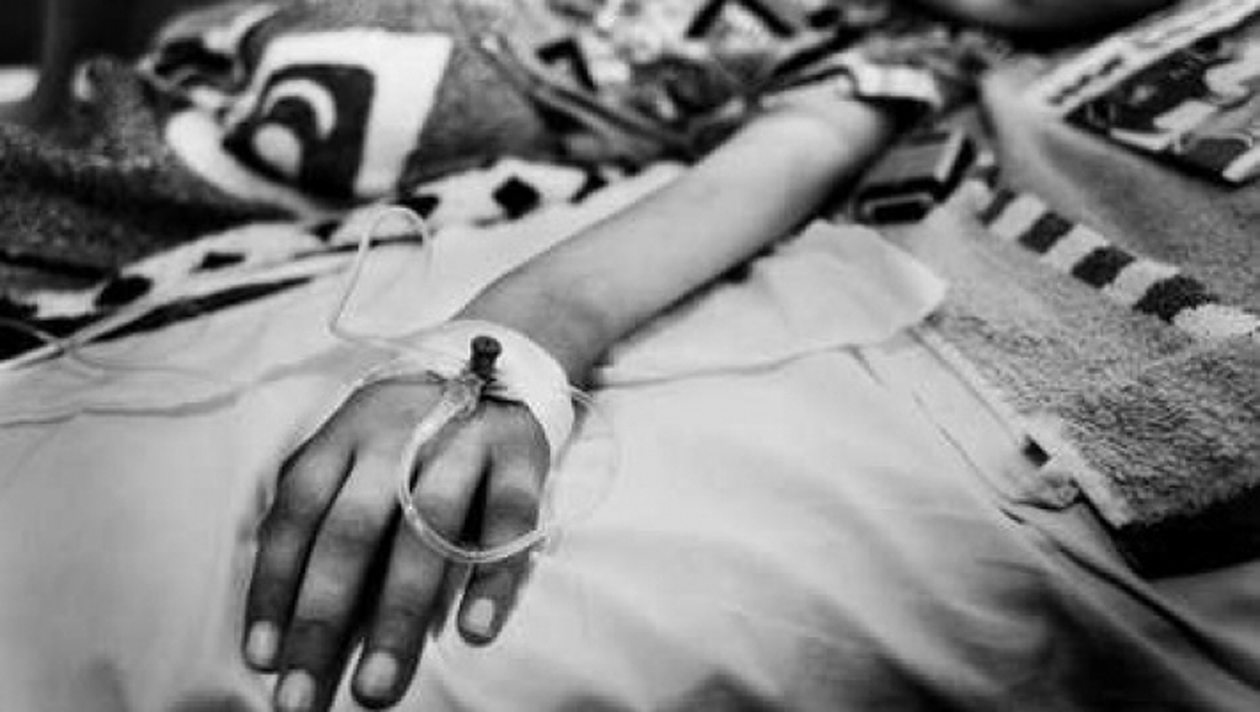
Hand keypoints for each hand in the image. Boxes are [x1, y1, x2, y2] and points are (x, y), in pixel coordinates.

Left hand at [243, 375, 549, 711]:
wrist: (504, 361)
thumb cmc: (413, 429)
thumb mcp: (356, 449)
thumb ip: (325, 515)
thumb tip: (284, 616)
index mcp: (345, 436)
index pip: (296, 512)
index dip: (274, 586)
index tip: (263, 660)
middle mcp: (397, 437)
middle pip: (352, 529)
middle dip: (323, 617)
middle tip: (304, 699)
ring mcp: (462, 445)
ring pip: (427, 527)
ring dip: (398, 612)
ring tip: (377, 686)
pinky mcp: (520, 458)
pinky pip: (506, 520)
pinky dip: (492, 577)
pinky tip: (474, 633)